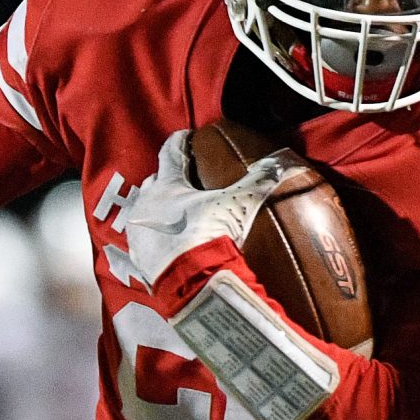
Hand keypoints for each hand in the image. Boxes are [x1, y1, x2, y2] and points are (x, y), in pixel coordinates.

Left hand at [122, 131, 297, 287]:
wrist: (192, 283)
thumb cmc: (210, 236)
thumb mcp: (238, 205)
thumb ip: (257, 181)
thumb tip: (280, 162)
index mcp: (167, 185)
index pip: (170, 153)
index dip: (180, 141)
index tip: (186, 136)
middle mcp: (147, 204)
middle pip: (155, 181)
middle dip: (168, 178)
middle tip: (183, 180)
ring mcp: (139, 232)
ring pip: (145, 211)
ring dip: (158, 209)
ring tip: (174, 212)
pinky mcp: (139, 259)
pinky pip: (145, 240)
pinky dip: (156, 237)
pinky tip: (168, 242)